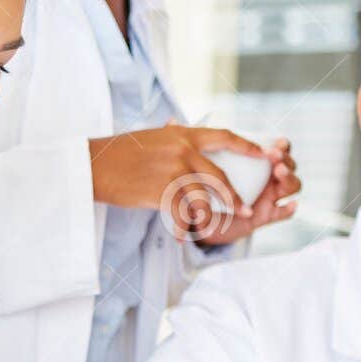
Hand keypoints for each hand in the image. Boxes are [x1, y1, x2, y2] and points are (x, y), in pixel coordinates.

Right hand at [87, 124, 298, 244]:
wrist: (96, 165)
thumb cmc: (120, 152)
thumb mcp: (150, 136)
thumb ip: (170, 135)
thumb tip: (177, 125)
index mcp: (184, 135)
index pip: (224, 137)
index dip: (247, 147)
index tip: (264, 155)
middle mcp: (183, 150)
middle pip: (219, 176)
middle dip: (235, 196)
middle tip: (248, 210)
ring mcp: (173, 171)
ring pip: (203, 198)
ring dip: (211, 216)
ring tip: (213, 228)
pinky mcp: (161, 191)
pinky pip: (180, 214)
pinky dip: (181, 227)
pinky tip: (179, 237)